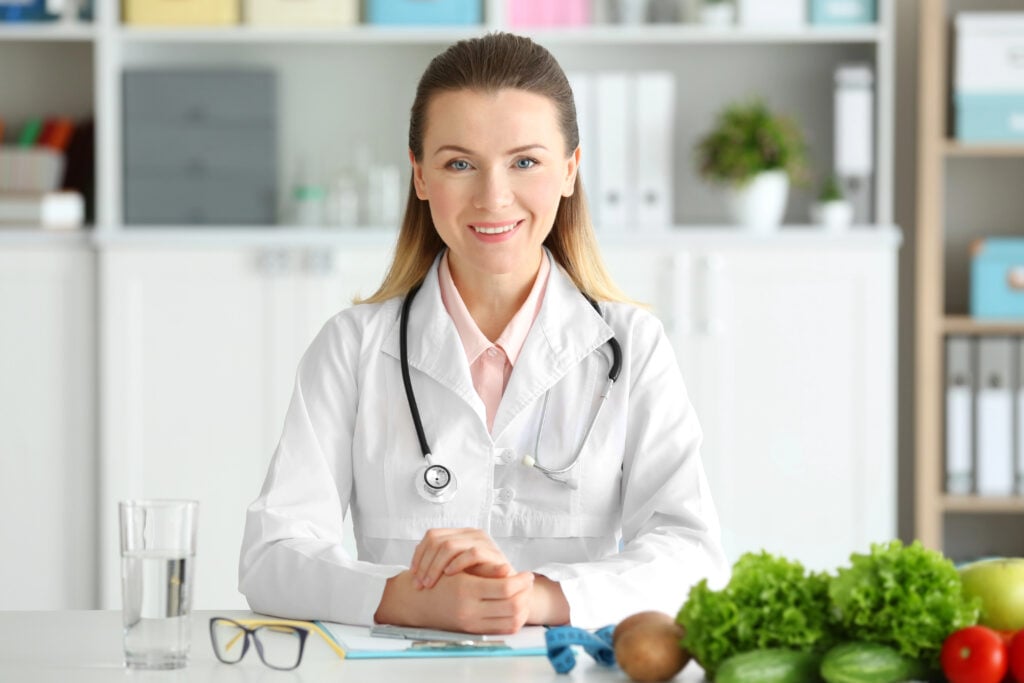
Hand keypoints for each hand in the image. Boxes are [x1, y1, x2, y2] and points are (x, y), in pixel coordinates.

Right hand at [375, 570, 533, 633]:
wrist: (416, 603)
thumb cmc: (437, 580)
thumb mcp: (459, 569)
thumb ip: (484, 569)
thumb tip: (508, 568)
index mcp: (466, 591)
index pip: (506, 590)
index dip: (521, 581)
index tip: (527, 574)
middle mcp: (470, 611)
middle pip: (513, 607)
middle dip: (526, 594)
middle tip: (529, 583)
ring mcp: (472, 624)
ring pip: (511, 621)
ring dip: (523, 607)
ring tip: (525, 594)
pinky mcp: (474, 631)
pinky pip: (502, 630)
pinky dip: (514, 620)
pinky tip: (516, 607)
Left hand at [410, 528, 512, 588]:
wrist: (507, 588)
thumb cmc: (478, 580)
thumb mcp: (454, 571)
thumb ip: (437, 565)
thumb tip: (411, 571)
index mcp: (459, 535)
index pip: (431, 536)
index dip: (419, 555)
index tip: (413, 575)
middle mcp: (469, 534)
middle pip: (437, 540)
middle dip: (424, 563)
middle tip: (419, 583)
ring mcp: (481, 541)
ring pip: (449, 546)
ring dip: (435, 566)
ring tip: (430, 583)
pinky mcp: (492, 552)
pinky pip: (471, 553)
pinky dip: (457, 564)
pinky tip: (449, 576)